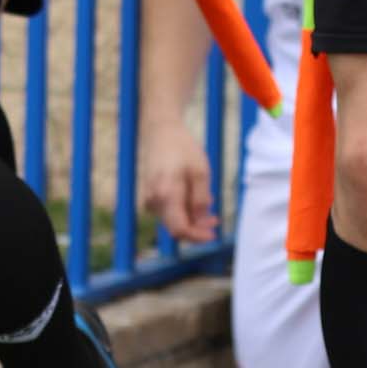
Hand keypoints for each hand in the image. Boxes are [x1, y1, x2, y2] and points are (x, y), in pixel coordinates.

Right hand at [137, 124, 218, 244]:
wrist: (161, 131)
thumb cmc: (182, 148)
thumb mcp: (200, 172)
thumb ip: (201, 199)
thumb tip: (201, 221)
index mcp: (166, 195)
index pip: (180, 229)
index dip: (197, 236)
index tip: (213, 235)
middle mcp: (154, 200)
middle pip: (175, 228)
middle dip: (197, 228)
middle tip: (215, 219)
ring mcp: (150, 198)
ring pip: (172, 220)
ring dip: (191, 218)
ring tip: (207, 203)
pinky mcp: (151, 194)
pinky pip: (168, 210)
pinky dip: (182, 210)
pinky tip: (194, 198)